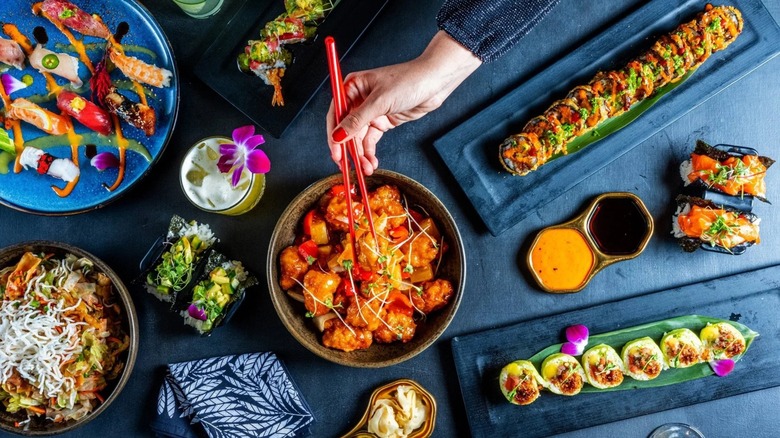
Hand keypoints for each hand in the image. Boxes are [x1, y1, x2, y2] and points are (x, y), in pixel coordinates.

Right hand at [327, 30, 481, 174]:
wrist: (434, 82)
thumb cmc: (408, 80)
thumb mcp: (379, 101)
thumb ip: (357, 120)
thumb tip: (337, 136)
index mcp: (352, 87)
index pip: (335, 115)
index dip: (334, 136)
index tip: (336, 153)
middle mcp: (358, 99)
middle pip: (346, 129)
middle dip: (348, 149)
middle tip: (348, 167)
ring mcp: (371, 111)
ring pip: (358, 138)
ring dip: (360, 154)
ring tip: (366, 168)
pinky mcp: (383, 121)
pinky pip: (371, 140)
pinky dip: (370, 152)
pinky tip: (371, 162)